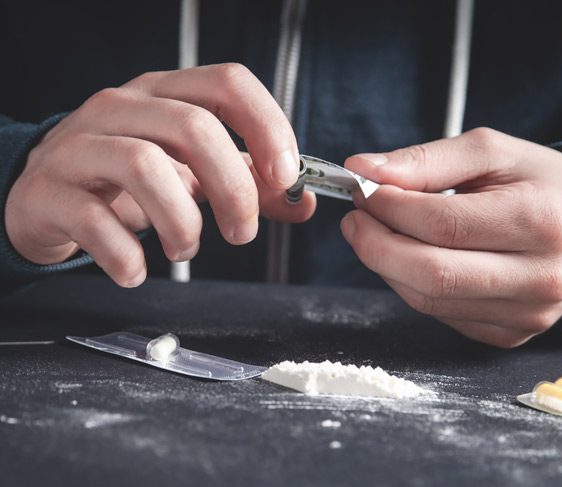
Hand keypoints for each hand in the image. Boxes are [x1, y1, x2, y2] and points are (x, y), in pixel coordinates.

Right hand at [5, 64, 315, 286]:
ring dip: (182, 222)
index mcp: (166, 94)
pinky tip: (137, 270)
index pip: (228, 83)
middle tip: (242, 233)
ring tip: (186, 249)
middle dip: (234, 190)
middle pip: (195, 128)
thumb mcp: (191, 171)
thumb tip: (301, 201)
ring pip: (144, 165)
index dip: (268, 127)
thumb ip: (247, 183)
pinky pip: (94, 220)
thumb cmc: (127, 179)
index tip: (286, 178)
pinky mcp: (50, 190)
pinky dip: (127, 255)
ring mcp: (81, 145)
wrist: (47, 195)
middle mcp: (123, 108)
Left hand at [341, 128, 561, 347]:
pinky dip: (412, 286)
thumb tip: (364, 168)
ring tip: (377, 233)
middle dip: (376, 245)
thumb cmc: (543, 186)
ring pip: (428, 300)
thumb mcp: (494, 152)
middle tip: (357, 218)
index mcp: (542, 222)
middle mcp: (540, 278)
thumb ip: (427, 159)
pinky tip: (412, 258)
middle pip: (431, 274)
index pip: (445, 224)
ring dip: (388, 266)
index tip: (365, 189)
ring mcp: (526, 316)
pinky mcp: (509, 335)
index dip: (391, 208)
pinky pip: (441, 315)